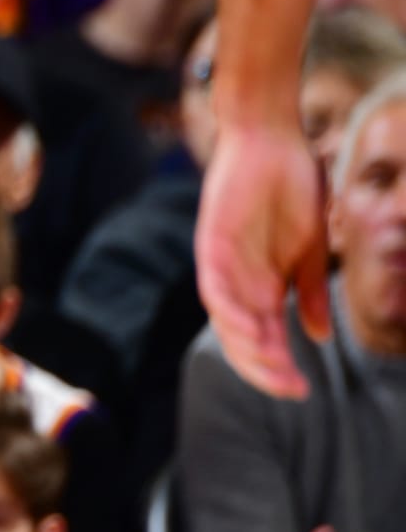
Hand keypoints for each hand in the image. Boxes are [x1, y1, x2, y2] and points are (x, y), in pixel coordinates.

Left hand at [196, 119, 329, 399]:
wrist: (273, 140)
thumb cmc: (293, 189)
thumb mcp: (309, 250)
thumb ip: (310, 293)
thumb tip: (320, 337)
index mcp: (262, 287)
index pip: (265, 339)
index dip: (280, 367)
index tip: (303, 391)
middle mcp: (238, 283)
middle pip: (242, 340)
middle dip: (264, 368)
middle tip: (290, 389)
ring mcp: (222, 265)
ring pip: (226, 321)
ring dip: (247, 347)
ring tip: (274, 365)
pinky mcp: (210, 244)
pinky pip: (213, 287)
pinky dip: (227, 310)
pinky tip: (248, 327)